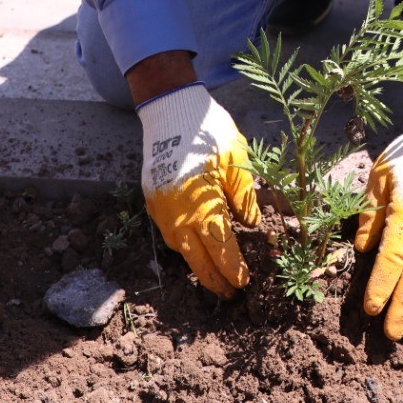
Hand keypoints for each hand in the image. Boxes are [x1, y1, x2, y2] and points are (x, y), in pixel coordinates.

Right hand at [136, 83, 260, 296]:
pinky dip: (184, 245)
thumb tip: (250, 224)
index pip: (221, 251)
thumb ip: (245, 196)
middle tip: (230, 294)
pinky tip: (196, 247)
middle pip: (196, 260)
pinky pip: (168, 233)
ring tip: (215, 275)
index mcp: (202, 206)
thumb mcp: (239, 160)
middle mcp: (177, 214)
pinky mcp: (152, 199)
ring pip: (179, 250)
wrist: (171, 108)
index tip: (244, 284)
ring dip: (197, 265)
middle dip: (214, 280)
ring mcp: (160, 209)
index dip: (233, 270)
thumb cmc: (209, 131)